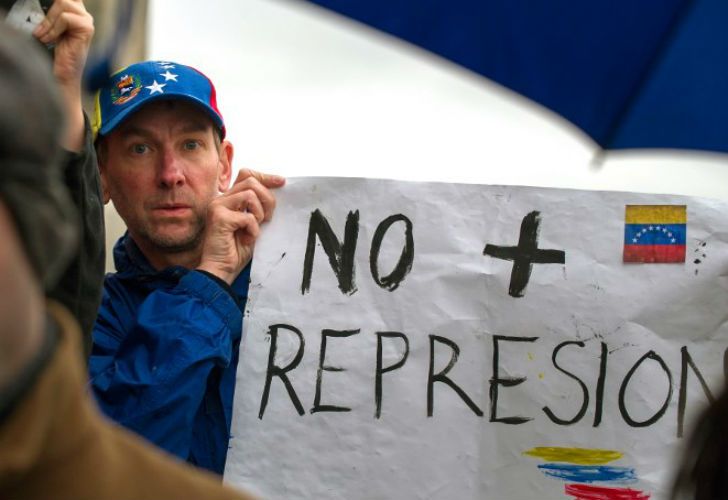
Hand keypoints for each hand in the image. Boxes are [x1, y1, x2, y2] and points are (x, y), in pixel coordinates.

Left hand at [33, 0, 93, 151]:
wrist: (63, 77)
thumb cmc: (57, 56)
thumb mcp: (50, 29)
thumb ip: (50, 15)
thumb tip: (45, 4)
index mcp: (76, 12)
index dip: (56, 1)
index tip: (49, 22)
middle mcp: (84, 14)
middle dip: (49, 13)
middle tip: (43, 31)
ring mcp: (87, 21)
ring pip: (63, 4)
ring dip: (50, 22)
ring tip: (46, 37)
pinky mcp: (87, 29)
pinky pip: (65, 17)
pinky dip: (54, 29)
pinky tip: (52, 40)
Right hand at [197, 170, 284, 284]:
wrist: (221, 269)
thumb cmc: (236, 249)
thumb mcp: (253, 223)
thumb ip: (258, 207)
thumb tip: (276, 190)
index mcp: (229, 199)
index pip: (247, 175)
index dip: (265, 177)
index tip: (282, 182)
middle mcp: (221, 199)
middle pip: (251, 181)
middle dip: (267, 199)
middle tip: (268, 218)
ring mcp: (217, 206)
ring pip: (250, 195)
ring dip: (259, 214)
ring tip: (253, 230)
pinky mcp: (219, 217)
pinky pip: (247, 216)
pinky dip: (253, 230)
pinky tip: (246, 239)